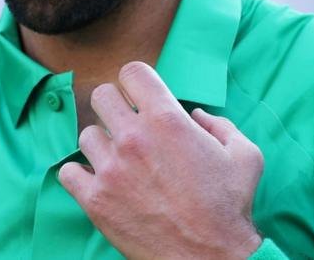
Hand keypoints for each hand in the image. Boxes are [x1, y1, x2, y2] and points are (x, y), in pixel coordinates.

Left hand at [57, 61, 264, 259]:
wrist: (212, 259)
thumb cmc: (230, 208)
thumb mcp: (244, 155)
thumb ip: (220, 125)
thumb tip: (197, 115)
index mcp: (167, 119)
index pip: (132, 72)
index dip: (136, 82)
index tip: (140, 96)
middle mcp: (134, 137)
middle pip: (101, 95)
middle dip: (114, 106)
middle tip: (126, 126)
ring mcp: (111, 168)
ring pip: (86, 134)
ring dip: (101, 145)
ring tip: (119, 161)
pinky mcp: (95, 199)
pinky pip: (68, 172)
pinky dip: (81, 175)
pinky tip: (100, 182)